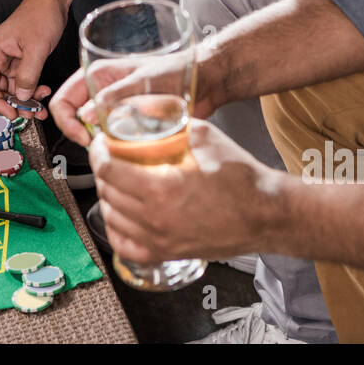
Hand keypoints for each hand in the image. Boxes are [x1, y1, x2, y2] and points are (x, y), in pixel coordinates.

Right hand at [0, 0, 68, 118]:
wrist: (54, 1)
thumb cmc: (40, 15)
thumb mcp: (36, 48)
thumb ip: (27, 76)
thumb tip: (21, 98)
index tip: (11, 114)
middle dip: (13, 104)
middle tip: (29, 113)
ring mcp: (10, 60)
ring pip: (12, 89)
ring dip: (25, 100)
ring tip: (40, 107)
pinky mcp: (22, 61)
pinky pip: (23, 82)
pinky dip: (32, 91)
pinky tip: (43, 93)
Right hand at [47, 50, 221, 147]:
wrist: (203, 81)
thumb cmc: (175, 71)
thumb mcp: (141, 82)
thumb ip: (112, 98)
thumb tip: (86, 117)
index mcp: (98, 74)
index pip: (63, 99)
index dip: (66, 120)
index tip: (83, 136)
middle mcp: (101, 90)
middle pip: (72, 116)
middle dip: (79, 133)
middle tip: (95, 145)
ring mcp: (113, 106)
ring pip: (90, 129)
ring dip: (97, 140)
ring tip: (113, 144)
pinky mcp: (126, 120)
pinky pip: (108, 135)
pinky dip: (111, 144)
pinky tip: (124, 146)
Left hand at [90, 119, 283, 262]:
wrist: (265, 213)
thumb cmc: (241, 178)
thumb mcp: (203, 136)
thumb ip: (171, 124)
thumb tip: (147, 111)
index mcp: (161, 188)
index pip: (108, 169)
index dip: (98, 151)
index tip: (101, 142)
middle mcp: (155, 219)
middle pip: (107, 191)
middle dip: (102, 170)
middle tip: (109, 156)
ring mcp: (159, 240)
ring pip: (112, 217)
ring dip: (108, 196)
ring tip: (116, 181)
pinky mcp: (166, 253)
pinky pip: (124, 244)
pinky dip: (117, 227)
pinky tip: (121, 213)